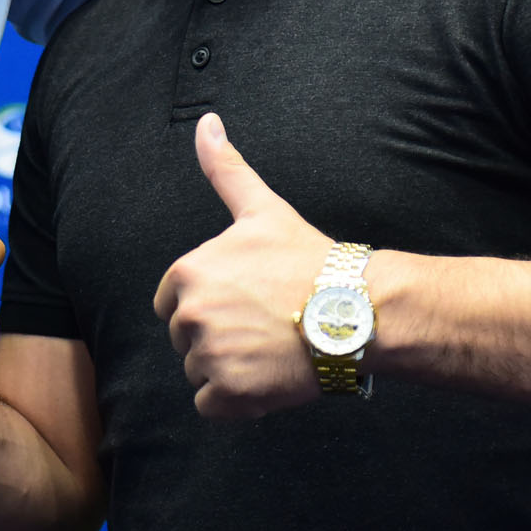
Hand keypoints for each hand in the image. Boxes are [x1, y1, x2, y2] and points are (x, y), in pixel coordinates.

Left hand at [153, 113, 335, 417]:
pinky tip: (268, 378)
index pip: (172, 306)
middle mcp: (190, 314)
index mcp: (186, 273)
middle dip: (220, 339)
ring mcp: (209, 355)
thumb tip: (207, 123)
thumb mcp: (261, 209)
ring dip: (230, 370)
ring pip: (200, 374)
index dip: (209, 307)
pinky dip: (237, 402)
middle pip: (186, 341)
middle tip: (265, 326)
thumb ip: (224, 169)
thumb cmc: (310, 258)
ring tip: (271, 349)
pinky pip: (212, 407)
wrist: (357, 309)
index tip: (245, 303)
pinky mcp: (230, 393)